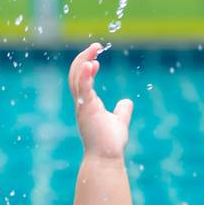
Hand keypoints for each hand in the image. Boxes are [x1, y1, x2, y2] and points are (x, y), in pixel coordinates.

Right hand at [69, 42, 132, 159]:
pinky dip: (85, 75)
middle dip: (83, 58)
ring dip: (83, 62)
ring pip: (76, 78)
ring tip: (93, 50)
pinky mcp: (86, 110)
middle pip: (76, 74)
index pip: (82, 79)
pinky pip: (82, 89)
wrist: (106, 157)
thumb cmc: (110, 143)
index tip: (97, 57)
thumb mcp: (119, 121)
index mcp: (87, 103)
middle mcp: (82, 103)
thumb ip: (121, 111)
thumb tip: (127, 102)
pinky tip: (91, 64)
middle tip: (95, 46)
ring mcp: (82, 106)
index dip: (87, 65)